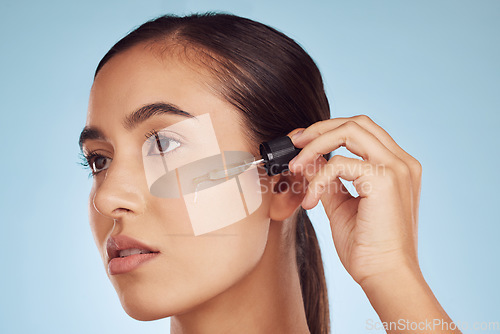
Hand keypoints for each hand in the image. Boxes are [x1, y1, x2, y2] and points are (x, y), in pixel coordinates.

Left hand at [288, 115, 422, 286]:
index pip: (362, 132)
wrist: (385, 276)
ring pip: (349, 131)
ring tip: (295, 166)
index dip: (329, 131)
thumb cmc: (367, 247)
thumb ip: (328, 179)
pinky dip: (318, 178)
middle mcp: (401, 162)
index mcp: (396, 167)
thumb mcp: (341, 205)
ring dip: (315, 145)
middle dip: (320, 129)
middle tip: (294, 144)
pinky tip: (311, 201)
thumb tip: (307, 160)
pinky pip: (339, 163)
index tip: (301, 142)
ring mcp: (397, 167)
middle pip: (357, 123)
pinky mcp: (385, 179)